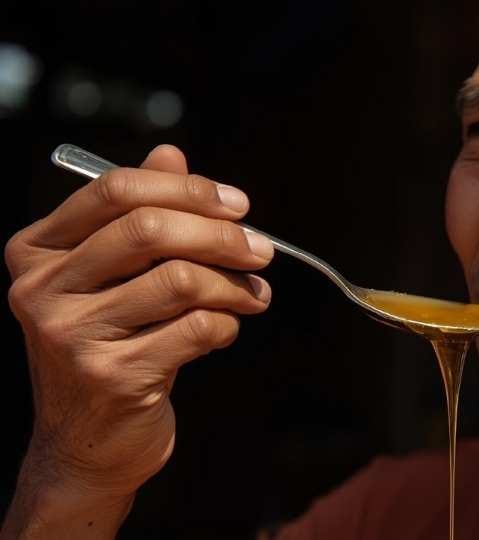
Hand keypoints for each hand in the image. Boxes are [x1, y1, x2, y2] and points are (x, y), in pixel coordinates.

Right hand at [2, 145, 272, 537]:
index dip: (188, 190)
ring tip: (254, 294)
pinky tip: (225, 331)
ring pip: (179, 280)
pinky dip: (226, 326)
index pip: (116, 191)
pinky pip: (195, 330)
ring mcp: (71, 336)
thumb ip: (138, 213)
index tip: (238, 205)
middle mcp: (42, 289)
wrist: (87, 443)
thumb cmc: (109, 346)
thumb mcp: (113, 277)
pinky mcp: (111, 377)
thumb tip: (170, 153)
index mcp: (37, 251)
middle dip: (222, 235)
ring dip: (233, 284)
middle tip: (261, 250)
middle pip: (148, 230)